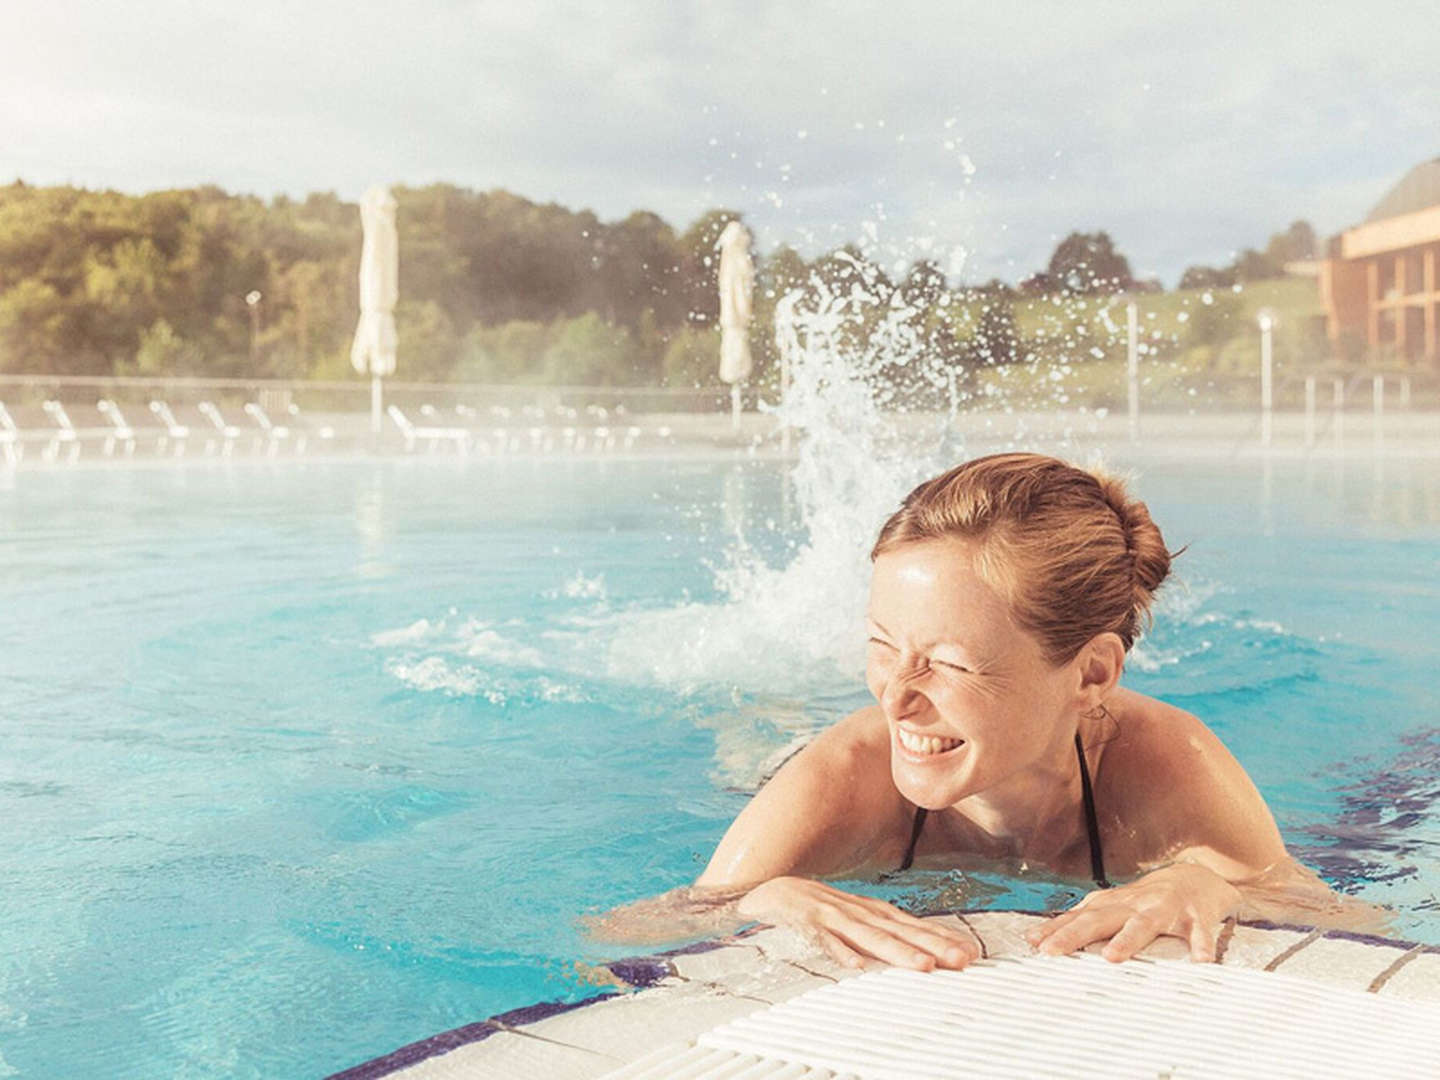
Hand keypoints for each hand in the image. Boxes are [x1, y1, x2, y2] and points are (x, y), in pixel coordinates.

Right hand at [737, 876, 978, 971]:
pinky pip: (824, 942)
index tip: (970, 953)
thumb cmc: (814, 908)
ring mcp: (831, 918)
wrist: (769, 891)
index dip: (940, 939)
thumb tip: (913, 952)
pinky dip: (840, 951)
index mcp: (868, 912)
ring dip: (897, 952)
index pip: (911, 926)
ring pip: (868, 937)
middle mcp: (855, 913)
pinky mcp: (805, 924)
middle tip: (963, 961)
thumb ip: (878, 934)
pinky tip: (856, 965)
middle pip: (899, 932)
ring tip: (923, 967)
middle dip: (932, 946)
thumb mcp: (851, 918)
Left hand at [1025, 863, 1240, 962]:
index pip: (1077, 917)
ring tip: (1111, 956)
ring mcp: (1162, 909)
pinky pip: (1198, 932)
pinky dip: (1200, 945)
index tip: (1032, 943)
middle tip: (1052, 951)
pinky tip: (1200, 961)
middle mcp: (1133, 904)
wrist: (1194, 878)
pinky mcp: (1194, 916)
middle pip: (1099, 920)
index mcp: (1111, 904)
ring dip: (1127, 939)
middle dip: (1073, 935)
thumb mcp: (1112, 907)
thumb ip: (1080, 922)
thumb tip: (1037, 939)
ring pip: (1143, 924)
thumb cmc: (1145, 900)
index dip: (1054, 930)